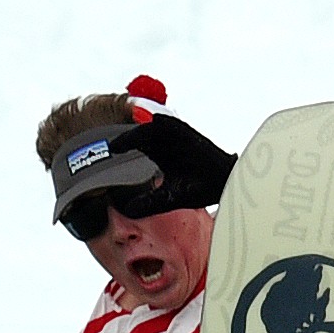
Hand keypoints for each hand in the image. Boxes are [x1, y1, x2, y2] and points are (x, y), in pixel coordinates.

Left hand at [111, 116, 236, 210]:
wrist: (222, 184)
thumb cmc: (197, 189)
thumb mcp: (168, 199)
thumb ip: (148, 203)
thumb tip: (127, 209)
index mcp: (159, 154)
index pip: (136, 145)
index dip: (123, 146)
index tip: (111, 151)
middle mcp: (165, 143)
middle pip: (142, 135)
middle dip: (128, 138)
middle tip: (114, 145)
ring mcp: (176, 136)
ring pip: (154, 129)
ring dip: (141, 131)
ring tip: (130, 136)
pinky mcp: (188, 134)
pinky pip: (174, 125)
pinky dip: (165, 124)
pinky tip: (156, 123)